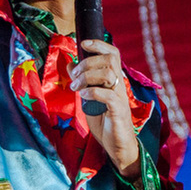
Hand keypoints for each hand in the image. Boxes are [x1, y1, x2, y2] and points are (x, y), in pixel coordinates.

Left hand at [70, 39, 140, 178]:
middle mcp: (119, 85)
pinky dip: (93, 92)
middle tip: (75, 76)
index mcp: (114, 80)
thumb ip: (81, 81)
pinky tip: (84, 97)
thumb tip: (70, 63)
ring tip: (77, 87)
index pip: (113, 53)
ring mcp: (120, 97)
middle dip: (87, 63)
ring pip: (108, 73)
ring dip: (87, 77)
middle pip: (109, 59)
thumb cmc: (105, 122)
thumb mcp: (89, 98)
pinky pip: (108, 95)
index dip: (99, 44)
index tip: (82, 43)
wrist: (118, 146)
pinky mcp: (118, 111)